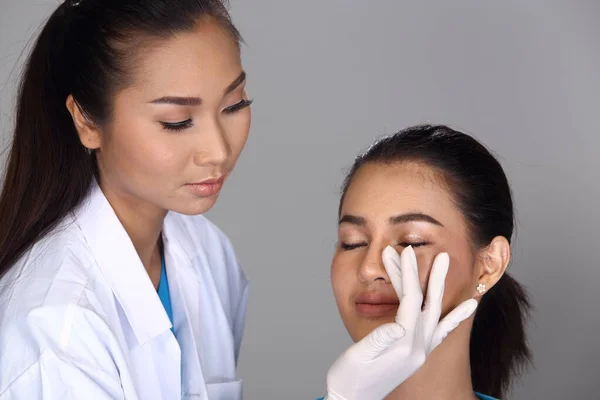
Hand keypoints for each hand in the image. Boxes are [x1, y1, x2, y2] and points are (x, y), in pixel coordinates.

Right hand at [325, 245, 478, 399]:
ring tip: (449, 267)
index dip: (406, 274)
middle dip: (432, 277)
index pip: (409, 301)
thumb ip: (379, 341)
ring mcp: (420, 350)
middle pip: (428, 304)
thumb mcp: (359, 357)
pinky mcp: (418, 353)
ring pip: (436, 312)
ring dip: (441, 288)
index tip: (402, 252)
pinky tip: (470, 305)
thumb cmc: (350, 378)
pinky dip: (456, 316)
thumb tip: (396, 326)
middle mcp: (417, 347)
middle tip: (441, 254)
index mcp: (402, 345)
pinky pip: (444, 331)